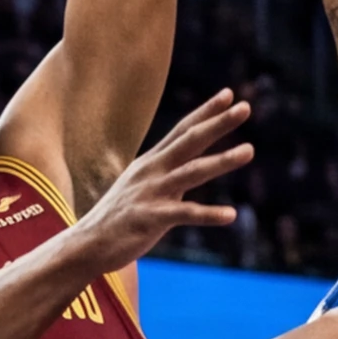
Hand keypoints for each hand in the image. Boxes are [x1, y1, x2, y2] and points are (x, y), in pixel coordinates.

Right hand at [52, 91, 251, 275]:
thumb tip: (189, 164)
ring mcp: (151, 192)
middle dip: (218, 124)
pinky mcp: (151, 218)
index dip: (206, 112)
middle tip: (245, 107)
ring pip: (192, 171)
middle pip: (190, 141)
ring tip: (249, 150)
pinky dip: (208, 214)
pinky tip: (231, 215)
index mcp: (152, 161)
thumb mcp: (142, 185)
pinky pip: (185, 214)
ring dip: (222, 160)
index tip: (229, 94)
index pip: (183, 130)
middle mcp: (152, 171)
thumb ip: (166, 172)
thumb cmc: (119, 216)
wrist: (87, 244)